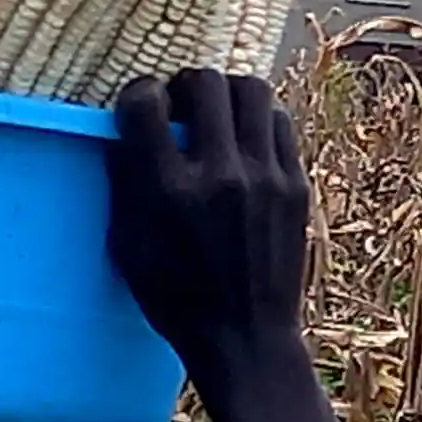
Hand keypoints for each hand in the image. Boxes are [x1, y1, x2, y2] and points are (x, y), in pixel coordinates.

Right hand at [107, 70, 308, 367]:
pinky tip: (245, 139)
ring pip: (252, 91)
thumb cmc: (176, 298)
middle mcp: (219, 176)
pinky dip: (258, 120)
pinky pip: (280, 123)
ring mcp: (265, 178)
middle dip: (184, 84)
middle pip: (205, 83)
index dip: (137, 94)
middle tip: (180, 105)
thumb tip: (124, 128)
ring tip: (217, 115)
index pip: (146, 104)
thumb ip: (125, 183)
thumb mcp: (129, 247)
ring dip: (227, 94)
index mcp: (169, 193)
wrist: (247, 338)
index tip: (140, 107)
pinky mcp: (296, 185)